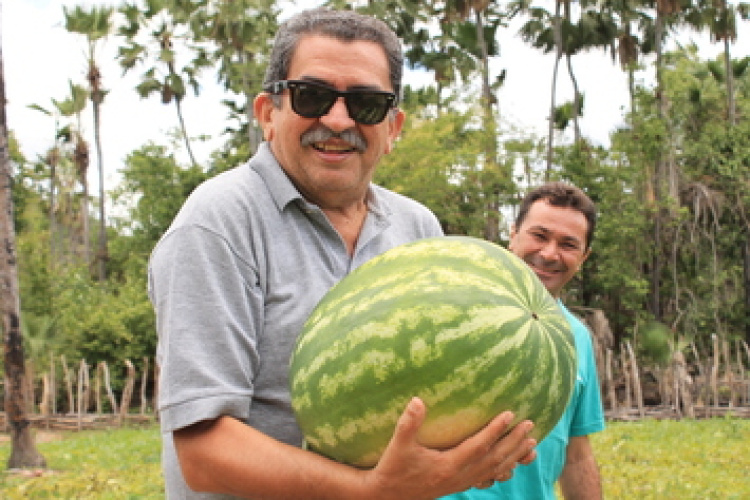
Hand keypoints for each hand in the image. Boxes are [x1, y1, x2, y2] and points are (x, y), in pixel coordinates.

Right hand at [362, 397, 536, 499]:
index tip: (510, 414)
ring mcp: (461, 482)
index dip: (495, 430)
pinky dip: (503, 469)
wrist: (388, 496)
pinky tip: (513, 464)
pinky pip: (488, 478)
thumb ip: (409, 424)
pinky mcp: (459, 484)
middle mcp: (459, 476)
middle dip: (513, 442)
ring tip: (532, 444)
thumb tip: (417, 400)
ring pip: (495, 470)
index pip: (478, 446)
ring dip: (514, 457)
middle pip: (494, 459)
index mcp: (448, 466)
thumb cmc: (393, 468)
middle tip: (530, 425)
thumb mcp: (398, 446)